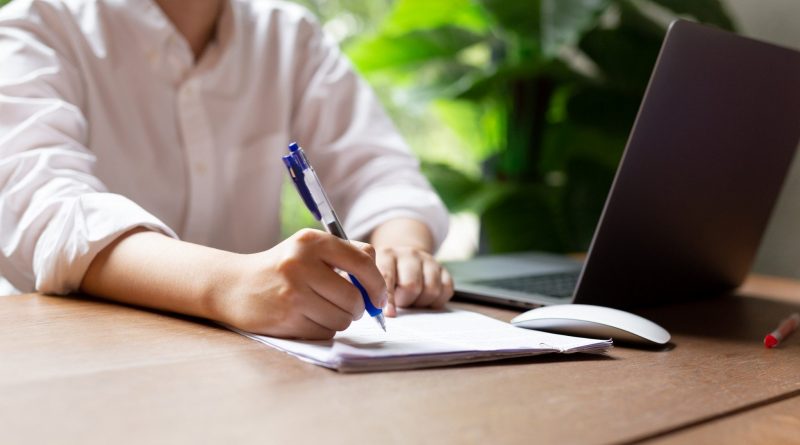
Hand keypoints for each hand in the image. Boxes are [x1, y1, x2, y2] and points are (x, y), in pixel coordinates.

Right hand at [216, 229, 386, 339]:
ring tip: (321, 309)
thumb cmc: (282, 268)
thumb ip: (347, 255)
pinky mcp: (286, 318)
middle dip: (358, 308)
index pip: (363, 263)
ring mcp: (293, 293)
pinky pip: (325, 333)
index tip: (378, 297)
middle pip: (354, 298)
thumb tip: (379, 281)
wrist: (234, 286)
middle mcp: (301, 264)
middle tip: (350, 308)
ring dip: (339, 320)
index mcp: (312, 241)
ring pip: (342, 319)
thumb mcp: (309, 248)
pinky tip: (306, 318)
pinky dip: (322, 330)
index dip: (378, 285)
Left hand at [375, 246, 453, 316]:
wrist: (404, 258)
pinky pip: (446, 290)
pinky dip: (436, 301)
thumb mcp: (373, 277)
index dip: (389, 298)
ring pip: (431, 290)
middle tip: (400, 302)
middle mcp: (409, 254)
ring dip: (421, 302)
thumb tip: (376, 311)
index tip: (390, 314)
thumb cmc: (386, 275)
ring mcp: (428, 260)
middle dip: (405, 301)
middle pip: (411, 286)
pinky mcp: (443, 268)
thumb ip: (372, 290)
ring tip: (412, 300)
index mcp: (387, 255)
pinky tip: (425, 298)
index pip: (388, 277)